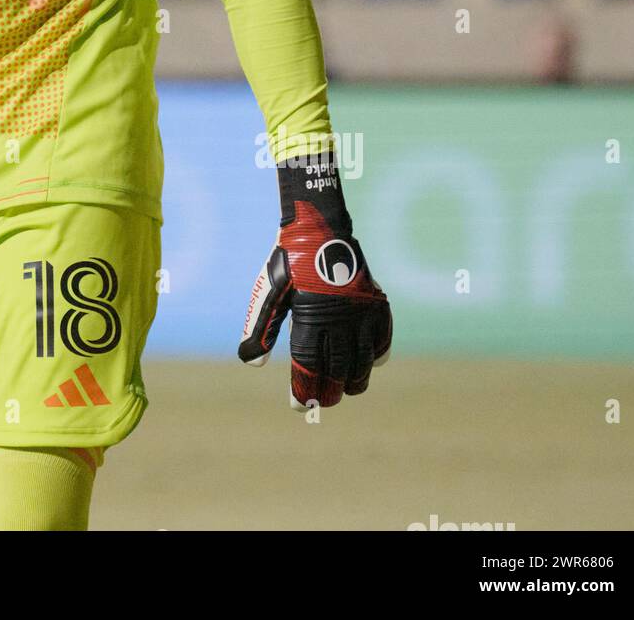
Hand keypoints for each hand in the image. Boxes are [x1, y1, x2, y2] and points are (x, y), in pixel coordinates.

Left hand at [238, 197, 391, 410]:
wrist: (319, 227)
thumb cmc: (289, 261)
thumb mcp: (269, 291)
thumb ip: (261, 327)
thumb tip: (251, 362)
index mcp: (311, 319)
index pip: (309, 368)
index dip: (304, 390)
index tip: (298, 405)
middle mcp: (341, 321)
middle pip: (339, 373)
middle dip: (330, 392)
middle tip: (320, 401)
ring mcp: (362, 315)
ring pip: (364, 364)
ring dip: (354, 381)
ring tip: (344, 388)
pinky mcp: (377, 306)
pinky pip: (382, 342)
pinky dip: (375, 357)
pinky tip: (366, 363)